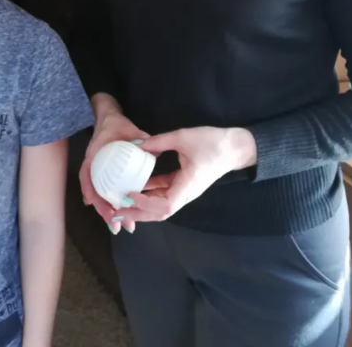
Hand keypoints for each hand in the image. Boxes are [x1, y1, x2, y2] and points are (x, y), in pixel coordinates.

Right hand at [79, 111, 149, 233]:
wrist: (109, 119)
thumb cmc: (117, 125)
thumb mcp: (130, 130)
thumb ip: (141, 139)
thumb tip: (157, 152)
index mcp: (94, 155)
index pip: (88, 177)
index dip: (95, 195)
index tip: (106, 209)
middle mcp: (92, 167)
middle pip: (94, 193)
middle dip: (104, 211)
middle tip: (117, 226)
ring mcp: (97, 172)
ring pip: (99, 196)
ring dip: (108, 212)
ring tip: (120, 226)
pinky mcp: (104, 176)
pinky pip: (105, 192)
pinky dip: (110, 204)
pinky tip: (118, 216)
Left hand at [113, 127, 256, 223]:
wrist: (235, 147)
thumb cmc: (212, 142)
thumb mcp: (183, 136)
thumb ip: (159, 141)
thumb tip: (136, 145)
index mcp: (188, 185)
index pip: (166, 205)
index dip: (146, 204)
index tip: (130, 195)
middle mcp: (187, 193)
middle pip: (161, 212)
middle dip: (138, 213)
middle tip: (116, 212)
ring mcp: (186, 191)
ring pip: (162, 205)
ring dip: (142, 206)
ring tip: (122, 205)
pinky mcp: (184, 185)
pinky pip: (165, 193)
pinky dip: (150, 194)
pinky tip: (136, 189)